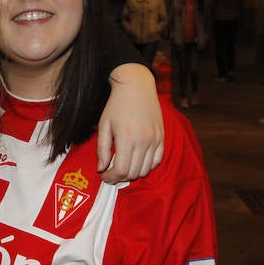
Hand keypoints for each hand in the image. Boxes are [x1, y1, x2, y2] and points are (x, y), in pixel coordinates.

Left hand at [98, 64, 164, 182]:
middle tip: (110, 172)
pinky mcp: (162, 137)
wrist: (136, 86)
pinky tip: (136, 161)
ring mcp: (155, 140)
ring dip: (133, 173)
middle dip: (119, 177)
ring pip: (145, 170)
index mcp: (127, 138)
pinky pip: (157, 161)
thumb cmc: (117, 105)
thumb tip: (101, 168)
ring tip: (123, 166)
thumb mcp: (104, 125)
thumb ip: (101, 149)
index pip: (121, 170)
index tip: (104, 175)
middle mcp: (143, 141)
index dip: (110, 177)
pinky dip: (147, 166)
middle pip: (133, 173)